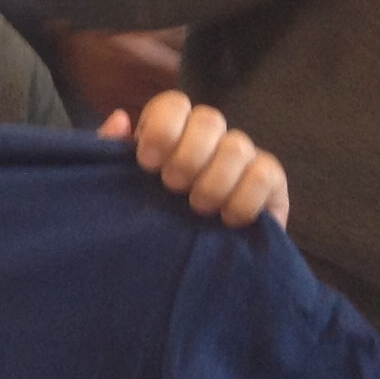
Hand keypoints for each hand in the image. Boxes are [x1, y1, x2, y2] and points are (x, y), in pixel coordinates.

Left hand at [101, 91, 288, 228]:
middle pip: (210, 118)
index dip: (163, 127)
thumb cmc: (143, 226)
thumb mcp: (116, 194)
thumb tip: (120, 118)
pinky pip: (266, 173)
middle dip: (188, 155)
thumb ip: (110, 157)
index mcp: (171, 135)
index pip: (174, 104)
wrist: (178, 274)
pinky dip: (245, 196)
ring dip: (214, 179)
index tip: (147, 163)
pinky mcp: (270, 185)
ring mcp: (242, 159)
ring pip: (238, 145)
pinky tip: (228, 220)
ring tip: (197, 208)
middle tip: (171, 187)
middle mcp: (209, 140)